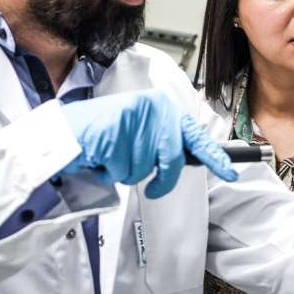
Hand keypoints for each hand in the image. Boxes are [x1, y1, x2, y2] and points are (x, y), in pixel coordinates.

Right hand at [60, 89, 237, 197]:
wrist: (63, 132)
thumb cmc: (103, 135)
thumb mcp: (139, 133)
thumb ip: (163, 142)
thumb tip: (191, 159)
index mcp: (161, 107)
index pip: (193, 135)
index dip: (213, 156)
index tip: (230, 172)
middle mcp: (151, 109)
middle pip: (170, 160)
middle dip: (160, 179)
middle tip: (151, 186)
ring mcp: (132, 120)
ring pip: (143, 170)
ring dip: (125, 171)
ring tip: (111, 156)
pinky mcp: (113, 135)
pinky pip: (121, 171)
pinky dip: (108, 172)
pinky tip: (99, 156)